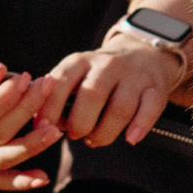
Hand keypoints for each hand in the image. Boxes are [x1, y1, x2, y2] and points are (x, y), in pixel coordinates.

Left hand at [30, 43, 182, 149]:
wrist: (141, 52)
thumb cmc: (97, 75)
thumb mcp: (73, 74)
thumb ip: (54, 95)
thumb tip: (37, 123)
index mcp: (80, 61)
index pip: (60, 82)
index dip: (49, 108)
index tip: (43, 128)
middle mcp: (107, 65)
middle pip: (92, 96)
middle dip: (80, 124)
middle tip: (76, 135)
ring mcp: (134, 75)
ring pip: (120, 107)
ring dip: (105, 132)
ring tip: (96, 140)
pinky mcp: (156, 87)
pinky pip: (150, 108)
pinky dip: (140, 126)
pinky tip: (130, 139)